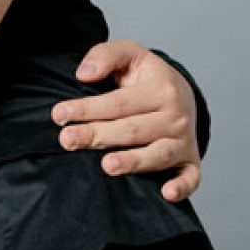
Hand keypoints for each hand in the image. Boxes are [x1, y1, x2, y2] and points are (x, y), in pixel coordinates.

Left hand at [52, 38, 200, 202]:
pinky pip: (190, 178)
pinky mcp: (190, 162)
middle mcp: (175, 116)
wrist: (184, 95)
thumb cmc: (147, 78)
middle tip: (68, 140)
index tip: (59, 115)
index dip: (87, 109)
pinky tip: (166, 194)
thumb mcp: (130, 54)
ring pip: (158, 154)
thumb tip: (84, 73)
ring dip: (133, 161)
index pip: (118, 103)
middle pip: (132, 130)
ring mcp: (183, 141)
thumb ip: (105, 55)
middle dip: (97, 136)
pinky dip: (181, 186)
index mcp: (160, 89)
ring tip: (107, 165)